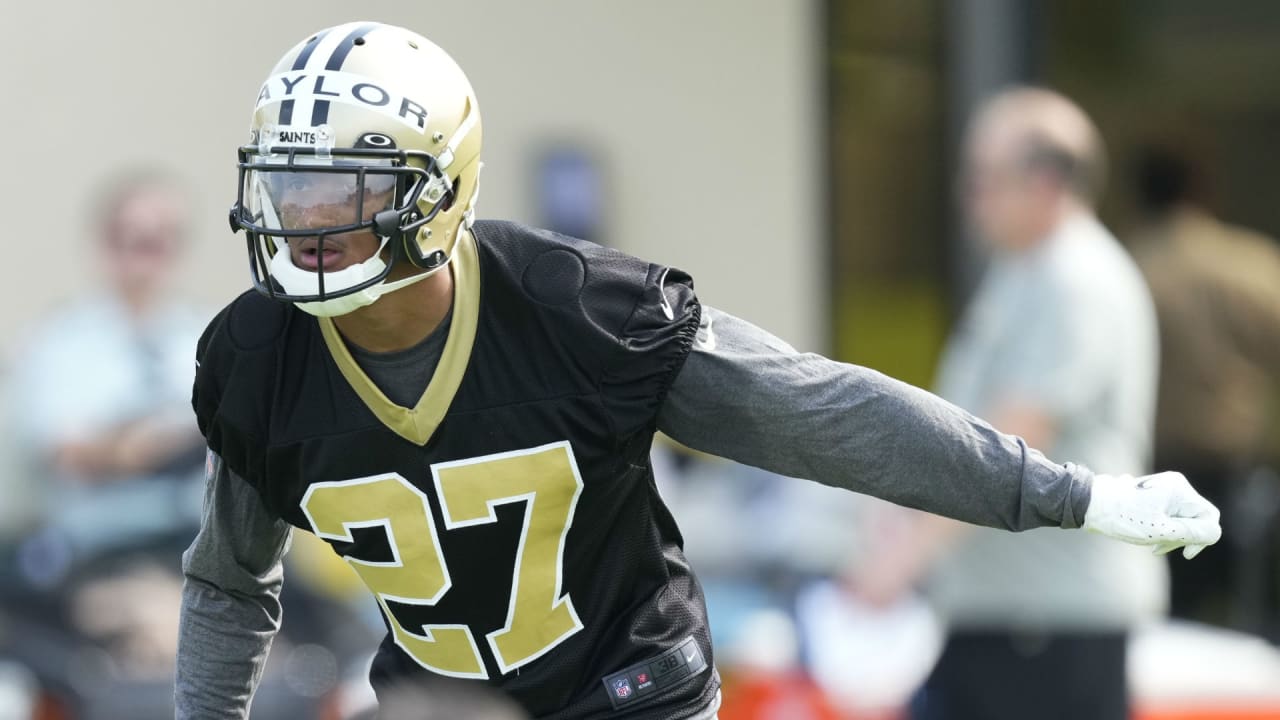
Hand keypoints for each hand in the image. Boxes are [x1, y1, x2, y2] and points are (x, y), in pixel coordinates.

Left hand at [1083, 471, 1221, 558]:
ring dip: (1171, 535)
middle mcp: (1175, 485)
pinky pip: (1169, 515)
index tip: (1185, 554)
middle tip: (1158, 548)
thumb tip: (1215, 533)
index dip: (1202, 538)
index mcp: (1180, 490)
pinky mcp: (1153, 496)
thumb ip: (1192, 533)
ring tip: (1150, 544)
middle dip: (1183, 537)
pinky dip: (1162, 528)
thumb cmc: (1124, 517)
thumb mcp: (1161, 530)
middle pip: (1195, 518)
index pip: (1209, 517)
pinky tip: (1146, 537)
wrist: (1090, 506)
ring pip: (1181, 518)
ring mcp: (1164, 489)